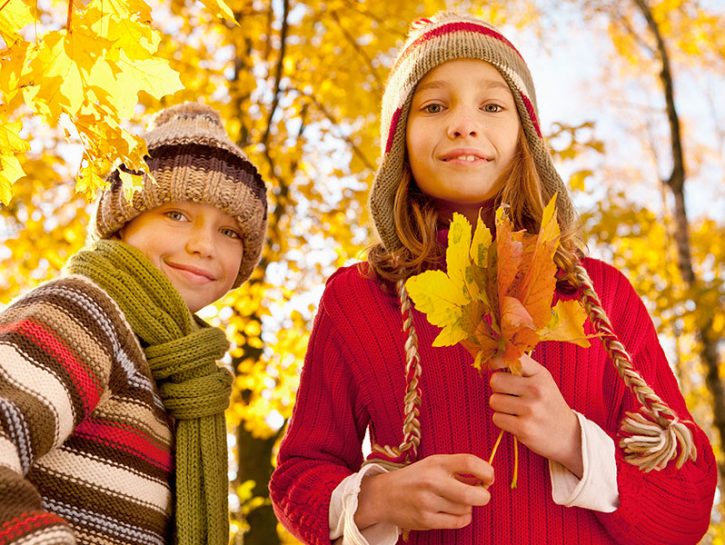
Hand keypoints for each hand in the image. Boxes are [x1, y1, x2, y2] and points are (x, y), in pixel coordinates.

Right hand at [354, 453, 493, 530]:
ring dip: (468, 506)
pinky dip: (462, 518)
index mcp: (436, 462)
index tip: (489, 477)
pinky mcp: (426, 520)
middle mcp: (432, 481)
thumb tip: (486, 479)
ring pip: (465, 509)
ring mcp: (428, 502)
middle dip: (483, 496)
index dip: (486, 470)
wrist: (384, 495)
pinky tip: (454, 512)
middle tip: (482, 494)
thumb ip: (458, 468)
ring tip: (457, 501)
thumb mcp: (434, 463)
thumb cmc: (416, 477)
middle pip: (471, 494)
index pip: (469, 462)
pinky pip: (457, 522)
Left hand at [489, 353, 582, 476]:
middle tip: (510, 396)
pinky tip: (517, 422)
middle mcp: (536, 389)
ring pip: (494, 401)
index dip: (497, 360)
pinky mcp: (524, 428)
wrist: (569, 436)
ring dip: (500, 408)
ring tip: (516, 411)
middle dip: (498, 389)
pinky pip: (497, 418)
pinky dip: (503, 421)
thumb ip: (521, 369)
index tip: (493, 366)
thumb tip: (492, 361)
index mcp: (540, 375)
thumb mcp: (542, 381)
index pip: (513, 357)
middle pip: (495, 381)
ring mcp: (530, 409)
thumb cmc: (548, 405)